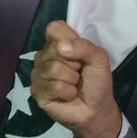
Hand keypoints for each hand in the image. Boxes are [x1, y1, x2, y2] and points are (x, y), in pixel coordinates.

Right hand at [30, 20, 121, 137]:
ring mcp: (38, 73)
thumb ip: (84, 47)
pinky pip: (53, 86)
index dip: (68, 39)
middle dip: (74, 63)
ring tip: (73, 85)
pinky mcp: (37, 91)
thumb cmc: (96, 81)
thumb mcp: (99, 58)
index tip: (79, 52)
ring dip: (71, 79)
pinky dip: (67, 92)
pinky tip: (67, 95)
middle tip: (79, 72)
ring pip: (53, 68)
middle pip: (54, 49)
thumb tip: (61, 47)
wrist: (96, 109)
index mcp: (58, 43)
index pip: (54, 28)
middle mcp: (44, 55)